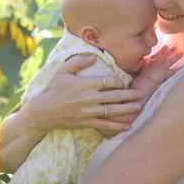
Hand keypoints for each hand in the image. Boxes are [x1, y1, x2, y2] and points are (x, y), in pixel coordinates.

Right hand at [24, 55, 143, 134]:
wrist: (42, 112)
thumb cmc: (52, 89)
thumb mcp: (62, 70)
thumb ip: (78, 61)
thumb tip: (94, 56)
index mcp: (84, 84)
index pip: (108, 81)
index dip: (118, 82)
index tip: (122, 82)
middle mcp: (89, 98)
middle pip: (114, 96)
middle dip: (130, 95)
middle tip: (141, 94)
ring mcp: (88, 112)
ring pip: (113, 111)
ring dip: (127, 109)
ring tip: (139, 106)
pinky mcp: (86, 123)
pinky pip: (105, 125)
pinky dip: (117, 126)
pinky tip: (127, 126)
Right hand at [138, 45, 182, 83]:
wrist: (144, 81)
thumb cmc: (140, 75)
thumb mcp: (140, 66)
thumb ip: (143, 62)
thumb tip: (143, 59)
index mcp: (151, 60)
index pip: (157, 54)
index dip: (162, 50)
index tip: (166, 46)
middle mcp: (158, 62)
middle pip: (165, 55)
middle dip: (170, 51)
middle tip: (175, 47)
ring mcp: (162, 68)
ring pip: (171, 61)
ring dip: (176, 57)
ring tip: (182, 53)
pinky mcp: (165, 73)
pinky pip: (173, 71)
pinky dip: (178, 69)